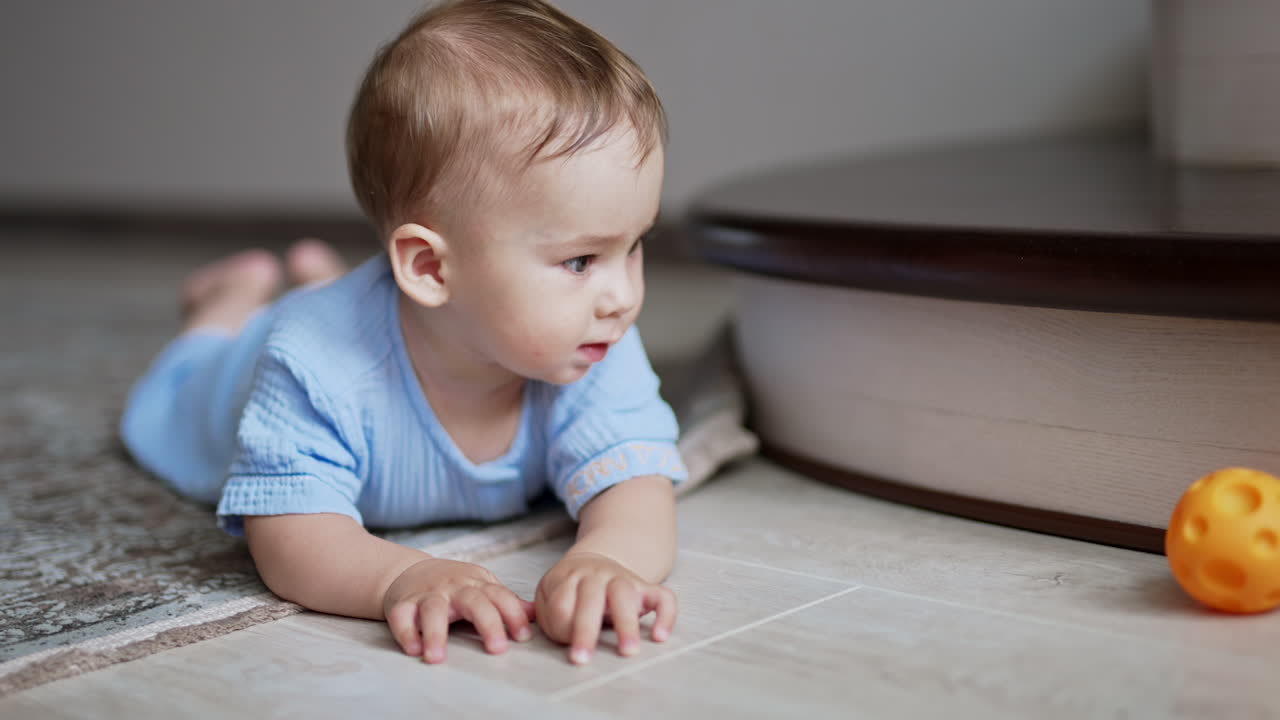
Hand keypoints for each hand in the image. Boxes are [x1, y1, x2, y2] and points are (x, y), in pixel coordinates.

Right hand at [383, 557, 533, 663]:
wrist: (409, 571)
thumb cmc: (452, 585)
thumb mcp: (481, 586)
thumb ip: (506, 601)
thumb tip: (536, 614)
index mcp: (477, 583)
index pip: (500, 596)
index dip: (513, 614)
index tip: (523, 636)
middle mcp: (454, 587)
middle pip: (474, 601)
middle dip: (488, 623)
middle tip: (497, 649)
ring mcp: (428, 594)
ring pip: (433, 609)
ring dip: (435, 633)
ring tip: (437, 657)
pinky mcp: (402, 603)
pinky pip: (402, 616)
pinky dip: (406, 632)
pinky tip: (413, 649)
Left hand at [535, 551, 676, 664]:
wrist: (592, 563)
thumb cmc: (568, 591)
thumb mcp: (548, 598)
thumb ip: (553, 615)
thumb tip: (569, 635)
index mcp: (568, 577)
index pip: (561, 602)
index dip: (561, 626)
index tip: (566, 647)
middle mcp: (596, 574)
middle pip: (591, 597)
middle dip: (586, 630)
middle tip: (582, 659)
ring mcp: (623, 579)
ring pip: (625, 594)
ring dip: (626, 624)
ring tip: (628, 652)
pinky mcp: (646, 589)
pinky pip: (664, 597)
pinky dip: (666, 615)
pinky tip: (659, 637)